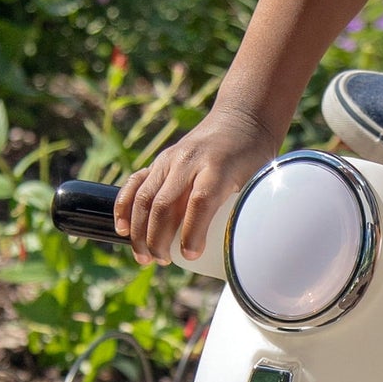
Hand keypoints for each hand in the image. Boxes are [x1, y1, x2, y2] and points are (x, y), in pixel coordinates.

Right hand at [116, 108, 275, 263]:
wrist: (241, 120)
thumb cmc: (255, 158)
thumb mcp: (259, 182)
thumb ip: (248, 210)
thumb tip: (243, 252)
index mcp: (218, 168)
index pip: (200, 202)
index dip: (192, 232)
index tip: (190, 256)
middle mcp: (189, 162)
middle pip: (165, 204)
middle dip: (158, 239)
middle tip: (162, 261)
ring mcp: (170, 160)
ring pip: (144, 198)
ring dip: (140, 231)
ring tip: (144, 257)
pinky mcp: (159, 161)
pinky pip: (135, 184)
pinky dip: (124, 207)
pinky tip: (122, 229)